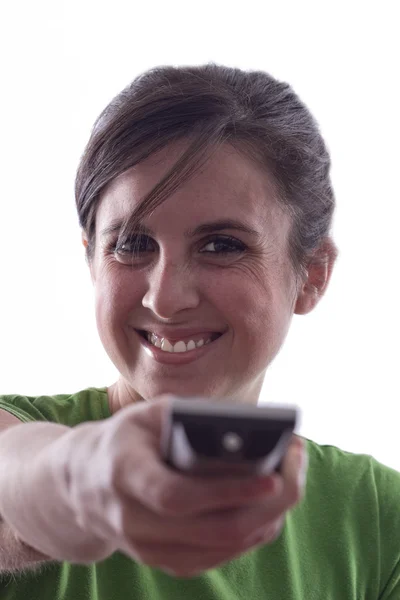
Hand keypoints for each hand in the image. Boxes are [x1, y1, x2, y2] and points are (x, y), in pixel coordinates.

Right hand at [60, 397, 307, 575]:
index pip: (179, 496)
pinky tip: (268, 508)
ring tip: (289, 480)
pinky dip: (248, 534)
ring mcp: (146, 548)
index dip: (227, 492)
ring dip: (265, 518)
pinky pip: (215, 556)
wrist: (83, 481)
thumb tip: (247, 427)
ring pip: (221, 548)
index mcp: (124, 475)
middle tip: (296, 468)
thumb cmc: (123, 439)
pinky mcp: (161, 560)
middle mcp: (131, 521)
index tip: (271, 476)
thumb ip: (188, 416)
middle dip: (267, 504)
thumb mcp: (146, 414)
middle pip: (212, 530)